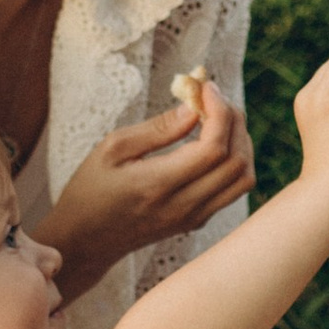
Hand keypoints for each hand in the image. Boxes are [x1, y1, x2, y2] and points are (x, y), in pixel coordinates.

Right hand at [32, 82, 255, 300]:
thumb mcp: (113, 149)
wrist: (85, 241)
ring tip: (218, 117)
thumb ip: (158, 129)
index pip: (213, 148)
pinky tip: (214, 141)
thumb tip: (196, 108)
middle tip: (213, 97)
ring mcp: (193, 218)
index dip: (220, 111)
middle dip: (234, 120)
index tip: (206, 87)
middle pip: (236, 161)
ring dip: (241, 142)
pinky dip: (235, 160)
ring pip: (243, 178)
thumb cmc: (91, 189)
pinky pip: (233, 189)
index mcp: (157, 185)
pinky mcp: (197, 221)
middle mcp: (183, 207)